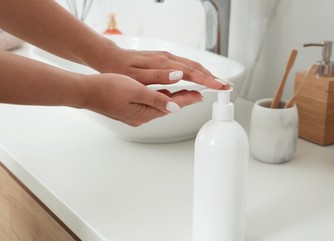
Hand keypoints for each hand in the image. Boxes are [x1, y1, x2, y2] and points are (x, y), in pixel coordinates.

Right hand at [82, 73, 201, 125]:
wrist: (87, 92)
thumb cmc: (107, 89)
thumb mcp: (135, 90)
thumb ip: (156, 98)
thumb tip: (175, 107)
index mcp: (144, 113)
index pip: (172, 106)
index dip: (187, 99)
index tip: (200, 95)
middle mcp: (141, 117)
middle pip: (167, 108)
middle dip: (183, 100)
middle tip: (198, 94)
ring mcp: (135, 116)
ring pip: (159, 107)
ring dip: (172, 100)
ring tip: (185, 93)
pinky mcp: (129, 112)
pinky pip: (150, 106)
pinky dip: (160, 100)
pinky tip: (163, 95)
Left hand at [95, 46, 229, 88]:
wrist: (109, 59)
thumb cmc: (121, 70)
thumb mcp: (138, 77)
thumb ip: (159, 77)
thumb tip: (180, 75)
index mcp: (163, 64)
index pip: (191, 72)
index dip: (208, 80)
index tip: (221, 86)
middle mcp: (167, 59)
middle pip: (196, 67)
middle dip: (213, 77)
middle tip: (227, 86)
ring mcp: (165, 58)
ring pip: (191, 65)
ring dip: (206, 74)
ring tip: (218, 83)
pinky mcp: (163, 60)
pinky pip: (184, 66)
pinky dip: (196, 72)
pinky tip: (198, 77)